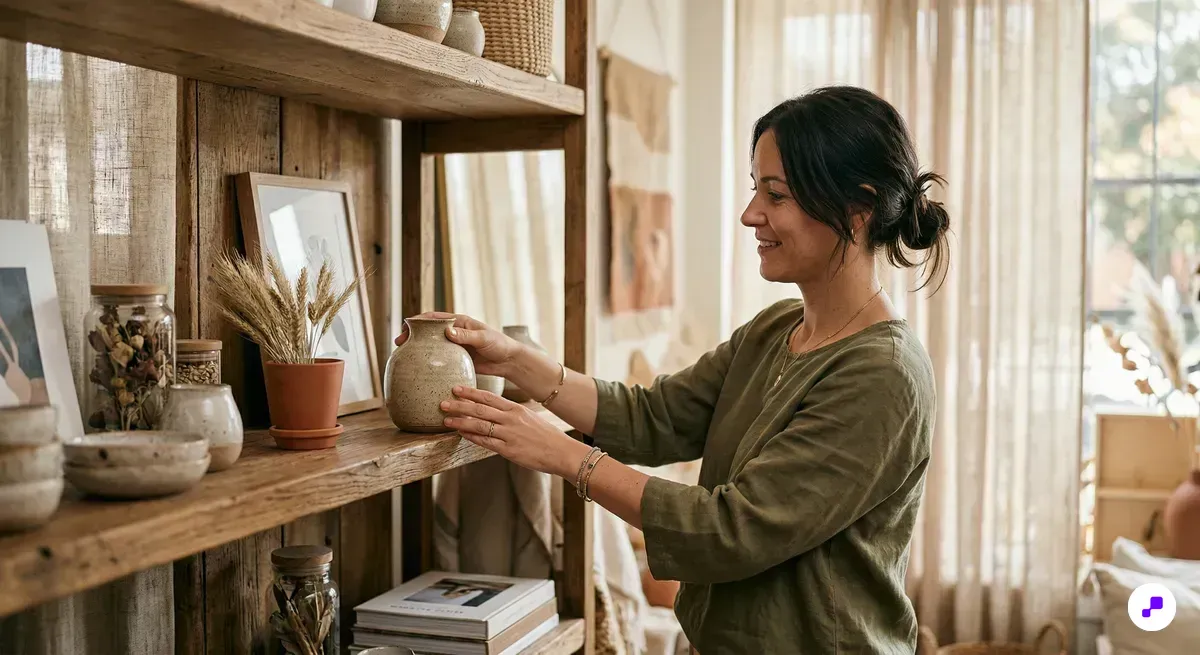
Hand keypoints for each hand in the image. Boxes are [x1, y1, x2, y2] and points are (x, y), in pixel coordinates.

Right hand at [395, 312, 519, 376]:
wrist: (508, 361)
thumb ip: (466, 335)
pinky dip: (428, 362)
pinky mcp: (455, 360)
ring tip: (403, 356)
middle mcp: (453, 332)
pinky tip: (419, 370)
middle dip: (412, 335)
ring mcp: (453, 346)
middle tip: (399, 343)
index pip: (434, 318)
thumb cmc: (499, 345)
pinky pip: (439, 360)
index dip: (418, 321)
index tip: (406, 327)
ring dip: (417, 349)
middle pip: (428, 332)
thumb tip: (447, 332)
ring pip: (431, 346)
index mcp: (459, 322)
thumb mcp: (483, 338)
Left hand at [440, 385, 583, 476]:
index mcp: (516, 409)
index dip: (471, 392)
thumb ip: (511, 415)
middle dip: (459, 405)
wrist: (562, 452)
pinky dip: (471, 438)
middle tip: (442, 402)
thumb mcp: (529, 418)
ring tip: (446, 420)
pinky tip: (461, 435)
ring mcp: (509, 434)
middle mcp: (511, 419)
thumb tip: (493, 413)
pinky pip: (486, 443)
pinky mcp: (508, 450)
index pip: (489, 397)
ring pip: (479, 425)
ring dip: (460, 422)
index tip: (456, 388)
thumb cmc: (546, 436)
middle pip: (480, 409)